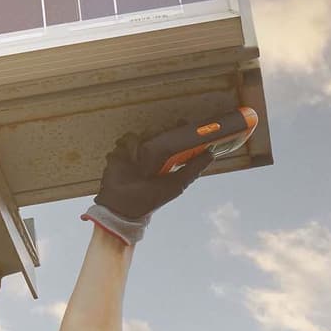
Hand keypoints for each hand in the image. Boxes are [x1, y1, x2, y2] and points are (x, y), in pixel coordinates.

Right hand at [84, 132, 215, 243]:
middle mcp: (150, 154)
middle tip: (156, 144)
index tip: (182, 123)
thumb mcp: (177, 184)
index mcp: (165, 159)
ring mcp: (134, 152)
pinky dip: (126, 150)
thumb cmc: (152, 198)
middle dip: (156, 135)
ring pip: (139, 135)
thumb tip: (212, 154)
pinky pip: (123, 141)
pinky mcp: (119, 153)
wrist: (124, 207)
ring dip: (139, 146)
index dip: (179, 129)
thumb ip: (193, 169)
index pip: (173, 137)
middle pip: (155, 132)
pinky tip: (128, 162)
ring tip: (139, 163)